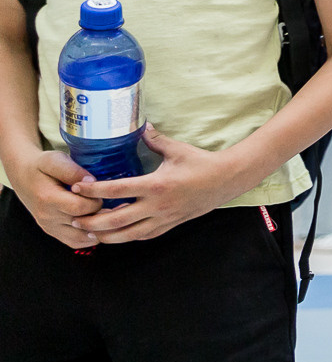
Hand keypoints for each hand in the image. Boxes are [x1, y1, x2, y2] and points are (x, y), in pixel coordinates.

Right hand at [12, 149, 98, 248]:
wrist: (23, 176)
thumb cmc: (41, 166)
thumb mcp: (55, 160)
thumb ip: (73, 171)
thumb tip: (92, 182)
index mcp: (47, 199)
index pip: (81, 208)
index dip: (96, 200)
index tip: (100, 191)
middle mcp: (47, 217)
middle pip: (84, 224)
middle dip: (101, 214)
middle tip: (109, 203)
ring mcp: (49, 227)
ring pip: (82, 238)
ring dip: (99, 228)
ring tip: (108, 214)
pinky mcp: (53, 232)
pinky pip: (76, 242)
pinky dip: (90, 236)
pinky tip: (99, 223)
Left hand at [66, 126, 245, 242]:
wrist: (227, 180)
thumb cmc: (202, 163)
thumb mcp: (177, 149)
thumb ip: (154, 139)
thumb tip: (139, 124)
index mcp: (157, 185)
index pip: (117, 190)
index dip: (94, 190)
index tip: (77, 187)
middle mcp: (158, 205)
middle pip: (117, 219)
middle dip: (93, 221)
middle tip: (74, 218)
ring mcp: (164, 218)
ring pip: (129, 234)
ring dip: (106, 235)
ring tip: (89, 232)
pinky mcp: (171, 224)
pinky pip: (144, 235)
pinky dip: (127, 237)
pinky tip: (116, 235)